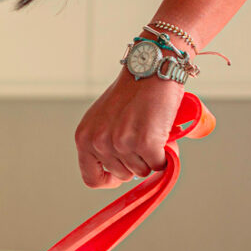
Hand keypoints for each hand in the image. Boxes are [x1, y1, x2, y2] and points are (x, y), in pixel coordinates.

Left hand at [74, 71, 183, 187]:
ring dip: (151, 156)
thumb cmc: (131, 93)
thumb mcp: (104, 120)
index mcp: (84, 137)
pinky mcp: (144, 143)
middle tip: (142, 138)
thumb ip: (105, 144)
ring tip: (151, 131)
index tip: (121, 176)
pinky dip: (165, 154)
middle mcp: (98, 142)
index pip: (91, 177)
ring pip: (142, 171)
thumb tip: (122, 173)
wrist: (149, 70)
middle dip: (136, 162)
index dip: (109, 180)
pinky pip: (159, 165)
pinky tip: (162, 134)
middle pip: (122, 175)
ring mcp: (120, 143)